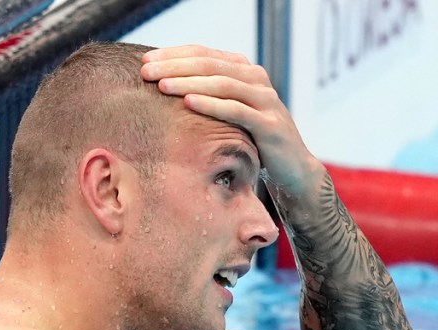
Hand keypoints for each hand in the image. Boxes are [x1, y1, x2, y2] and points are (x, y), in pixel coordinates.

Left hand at [141, 45, 323, 197]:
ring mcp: (266, 100)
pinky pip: (237, 110)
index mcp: (245, 70)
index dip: (173, 54)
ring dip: (189, 83)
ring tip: (161, 85)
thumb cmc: (251, 140)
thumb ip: (207, 95)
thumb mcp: (229, 112)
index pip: (204, 53)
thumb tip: (162, 84)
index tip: (145, 61)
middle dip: (175, 66)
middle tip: (146, 71)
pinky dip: (212, 105)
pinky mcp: (270, 124)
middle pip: (211, 64)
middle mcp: (257, 79)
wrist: (292, 169)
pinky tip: (188, 103)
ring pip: (223, 83)